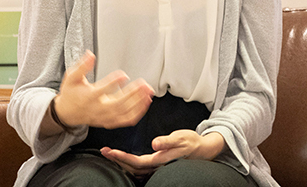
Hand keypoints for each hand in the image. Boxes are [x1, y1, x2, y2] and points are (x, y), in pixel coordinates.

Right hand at [54, 51, 154, 129]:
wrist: (67, 113)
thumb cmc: (71, 93)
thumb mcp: (72, 77)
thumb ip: (82, 66)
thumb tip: (90, 54)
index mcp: (88, 97)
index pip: (101, 90)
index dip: (113, 82)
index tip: (123, 75)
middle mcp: (97, 109)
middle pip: (117, 104)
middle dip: (132, 94)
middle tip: (143, 83)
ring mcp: (105, 117)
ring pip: (124, 113)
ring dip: (139, 102)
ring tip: (148, 90)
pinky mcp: (110, 121)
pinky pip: (126, 120)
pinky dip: (138, 112)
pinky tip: (146, 102)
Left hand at [100, 131, 225, 175]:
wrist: (202, 149)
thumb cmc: (191, 142)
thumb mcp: (182, 138)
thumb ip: (168, 141)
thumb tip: (155, 143)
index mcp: (160, 159)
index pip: (136, 162)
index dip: (122, 157)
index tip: (110, 151)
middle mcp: (156, 165)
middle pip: (131, 167)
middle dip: (116, 160)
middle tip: (103, 151)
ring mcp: (156, 166)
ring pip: (134, 168)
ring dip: (120, 162)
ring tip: (109, 154)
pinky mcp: (157, 163)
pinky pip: (138, 166)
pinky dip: (128, 162)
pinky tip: (122, 158)